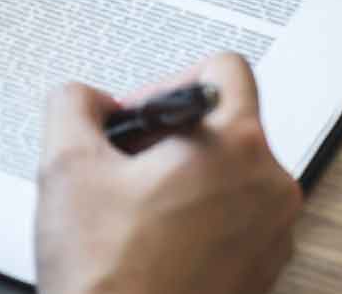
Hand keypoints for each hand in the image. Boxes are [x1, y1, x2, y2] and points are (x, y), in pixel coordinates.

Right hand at [35, 54, 301, 293]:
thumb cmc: (110, 279)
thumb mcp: (67, 168)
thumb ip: (74, 105)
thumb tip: (86, 100)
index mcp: (235, 148)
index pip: (224, 69)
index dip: (169, 81)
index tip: (138, 115)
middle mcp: (270, 187)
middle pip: (226, 125)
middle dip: (170, 138)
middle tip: (124, 166)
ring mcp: (273, 233)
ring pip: (230, 174)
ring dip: (182, 179)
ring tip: (134, 210)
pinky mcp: (264, 270)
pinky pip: (236, 219)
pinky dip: (198, 219)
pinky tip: (152, 242)